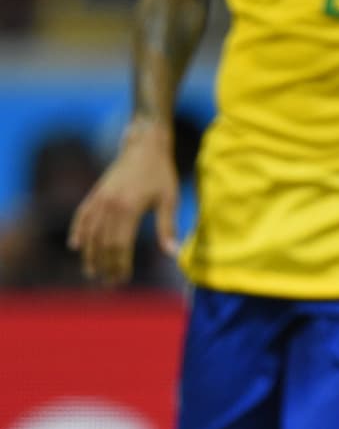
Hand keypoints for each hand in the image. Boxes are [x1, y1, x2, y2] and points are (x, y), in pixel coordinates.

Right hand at [67, 124, 178, 284]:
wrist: (144, 145)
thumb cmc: (161, 172)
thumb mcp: (169, 199)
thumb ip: (168, 227)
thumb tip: (172, 254)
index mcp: (128, 208)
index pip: (120, 246)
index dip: (120, 265)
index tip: (123, 280)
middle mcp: (109, 205)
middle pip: (103, 243)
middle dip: (105, 265)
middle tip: (109, 283)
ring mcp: (99, 198)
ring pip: (90, 233)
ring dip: (90, 255)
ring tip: (92, 273)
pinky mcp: (95, 193)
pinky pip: (82, 215)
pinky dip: (78, 231)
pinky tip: (75, 246)